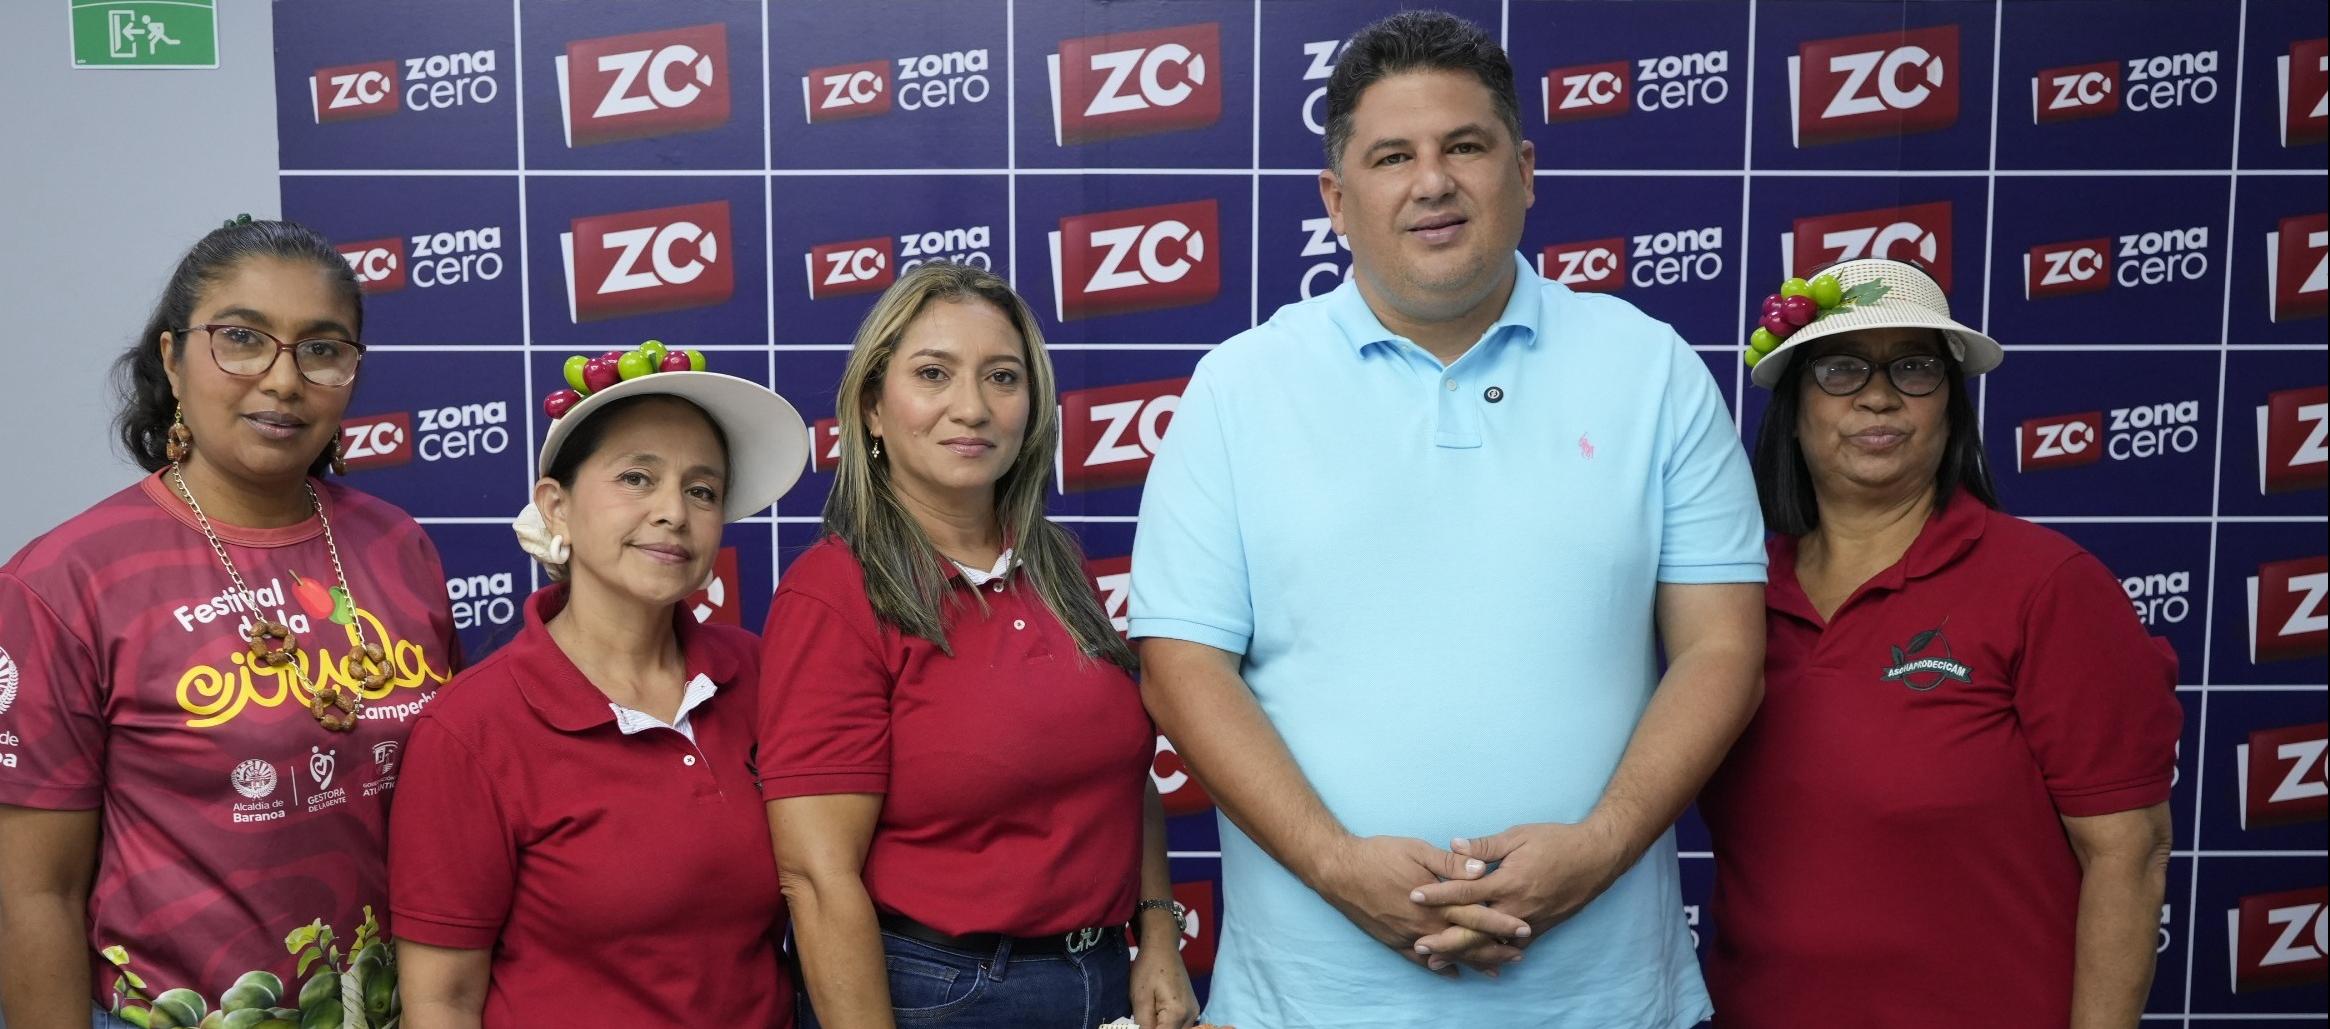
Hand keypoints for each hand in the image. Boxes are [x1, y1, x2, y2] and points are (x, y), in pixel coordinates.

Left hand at [1129, 924, 1200, 1028]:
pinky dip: (1167, 1026)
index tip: (1139, 1023)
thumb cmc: (1149, 969)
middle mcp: (1191, 1016)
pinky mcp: (1192, 1009)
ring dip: (1161, 1028)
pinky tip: (1155, 1018)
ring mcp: (1194, 1013)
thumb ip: (1143, 1025)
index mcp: (1178, 1014)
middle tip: (1142, 1019)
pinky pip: (1180, 1026)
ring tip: (1147, 1017)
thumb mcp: (1140, 999)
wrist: (1162, 947)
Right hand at [1311, 835, 1524, 974]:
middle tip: (1520, 954)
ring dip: (1473, 962)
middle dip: (1495, 949)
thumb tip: (1480, 869)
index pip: (1476, 915)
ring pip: (1448, 955)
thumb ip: (1450, 863)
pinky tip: (1456, 974)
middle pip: (1467, 942)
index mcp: (1435, 902)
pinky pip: (1422, 962)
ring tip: (1496, 968)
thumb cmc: (1378, 854)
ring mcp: (1409, 936)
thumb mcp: (1417, 850)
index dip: (1502, 923)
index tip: (1524, 929)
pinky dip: (1441, 969)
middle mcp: (1425, 925)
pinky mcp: (1394, 941)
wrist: (1338, 871)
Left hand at [1408, 820, 1633, 955]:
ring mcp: (1529, 922)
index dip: (1438, 894)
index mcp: (1509, 881)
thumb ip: (1485, 844)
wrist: (1596, 858)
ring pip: (1491, 945)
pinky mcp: (1540, 929)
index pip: (1466, 891)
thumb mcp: (1518, 835)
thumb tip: (1454, 845)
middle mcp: (1517, 907)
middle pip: (1474, 930)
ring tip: (1438, 960)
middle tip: (1418, 945)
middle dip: (1445, 939)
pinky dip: (1492, 956)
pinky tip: (1476, 962)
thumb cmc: (1556, 842)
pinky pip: (1511, 948)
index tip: (1414, 896)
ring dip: (1464, 953)